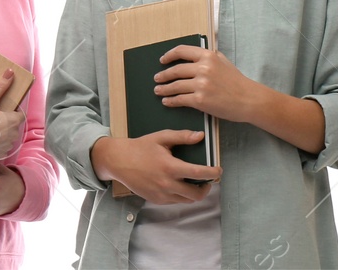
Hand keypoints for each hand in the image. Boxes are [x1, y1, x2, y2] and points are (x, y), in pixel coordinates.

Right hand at [0, 70, 24, 160]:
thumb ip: (1, 87)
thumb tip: (10, 71)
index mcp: (13, 120)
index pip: (20, 115)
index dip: (13, 112)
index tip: (3, 111)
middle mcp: (13, 135)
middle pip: (14, 126)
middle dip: (7, 123)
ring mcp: (7, 146)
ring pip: (9, 137)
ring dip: (3, 134)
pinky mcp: (0, 155)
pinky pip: (3, 148)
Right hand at [91, 131, 221, 204]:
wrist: (119, 161)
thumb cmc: (140, 147)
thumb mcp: (161, 137)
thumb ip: (182, 136)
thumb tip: (200, 136)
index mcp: (170, 167)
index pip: (198, 174)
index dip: (212, 173)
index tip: (219, 170)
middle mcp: (166, 184)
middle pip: (196, 195)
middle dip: (206, 188)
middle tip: (208, 180)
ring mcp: (161, 195)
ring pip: (186, 200)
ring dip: (194, 193)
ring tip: (195, 182)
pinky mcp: (156, 200)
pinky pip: (175, 201)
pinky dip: (182, 195)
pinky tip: (180, 184)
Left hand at [153, 46, 260, 122]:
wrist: (248, 99)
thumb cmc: (237, 82)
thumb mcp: (224, 62)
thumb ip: (209, 57)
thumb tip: (195, 55)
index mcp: (208, 56)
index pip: (182, 51)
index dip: (169, 55)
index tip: (163, 60)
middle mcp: (203, 68)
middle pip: (176, 70)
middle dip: (163, 75)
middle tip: (157, 78)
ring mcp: (201, 85)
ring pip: (175, 85)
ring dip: (164, 89)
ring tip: (158, 90)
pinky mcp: (200, 100)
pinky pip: (180, 99)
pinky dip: (171, 100)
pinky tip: (167, 101)